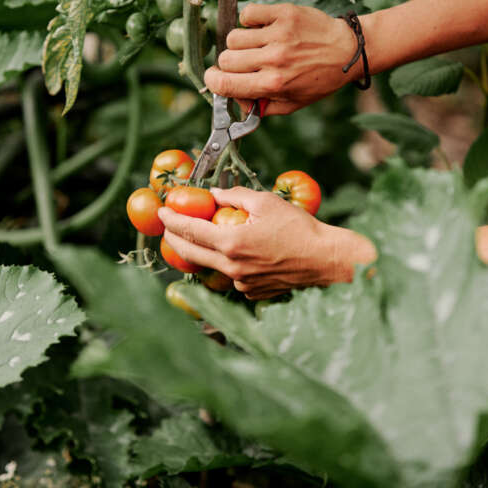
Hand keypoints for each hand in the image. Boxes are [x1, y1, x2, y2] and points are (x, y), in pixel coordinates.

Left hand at [158, 186, 376, 298]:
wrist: (326, 259)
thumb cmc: (299, 228)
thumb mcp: (265, 202)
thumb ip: (235, 196)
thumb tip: (215, 195)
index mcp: (231, 243)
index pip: (190, 231)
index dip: (172, 221)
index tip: (161, 213)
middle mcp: (231, 268)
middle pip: (192, 254)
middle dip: (175, 240)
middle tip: (168, 228)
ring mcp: (242, 284)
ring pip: (212, 267)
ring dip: (202, 253)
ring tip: (198, 239)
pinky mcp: (253, 292)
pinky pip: (232, 277)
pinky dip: (228, 264)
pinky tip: (236, 254)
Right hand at [203, 4, 361, 114]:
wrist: (348, 50)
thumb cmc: (320, 79)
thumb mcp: (294, 103)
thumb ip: (262, 107)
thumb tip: (236, 102)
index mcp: (274, 84)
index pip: (224, 83)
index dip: (214, 81)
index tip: (217, 78)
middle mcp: (274, 59)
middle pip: (225, 59)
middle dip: (230, 64)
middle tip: (245, 64)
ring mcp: (278, 34)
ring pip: (233, 37)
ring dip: (240, 43)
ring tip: (257, 46)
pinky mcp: (284, 13)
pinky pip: (247, 14)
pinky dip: (249, 21)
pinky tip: (262, 28)